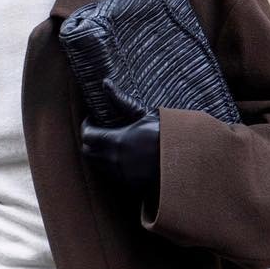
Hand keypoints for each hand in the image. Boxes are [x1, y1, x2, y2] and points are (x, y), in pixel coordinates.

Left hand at [79, 79, 160, 200]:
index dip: (86, 127)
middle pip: (87, 153)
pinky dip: (111, 166)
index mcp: (116, 141)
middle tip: (98, 132)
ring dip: (99, 155)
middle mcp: (114, 160)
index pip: (87, 136)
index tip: (93, 121)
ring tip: (110, 144)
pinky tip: (122, 157)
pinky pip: (112, 176)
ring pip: (98, 165)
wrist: (183, 158)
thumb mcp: (142, 115)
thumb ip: (121, 101)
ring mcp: (121, 175)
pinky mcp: (129, 185)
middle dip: (89, 142)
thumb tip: (105, 84)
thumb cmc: (164, 133)